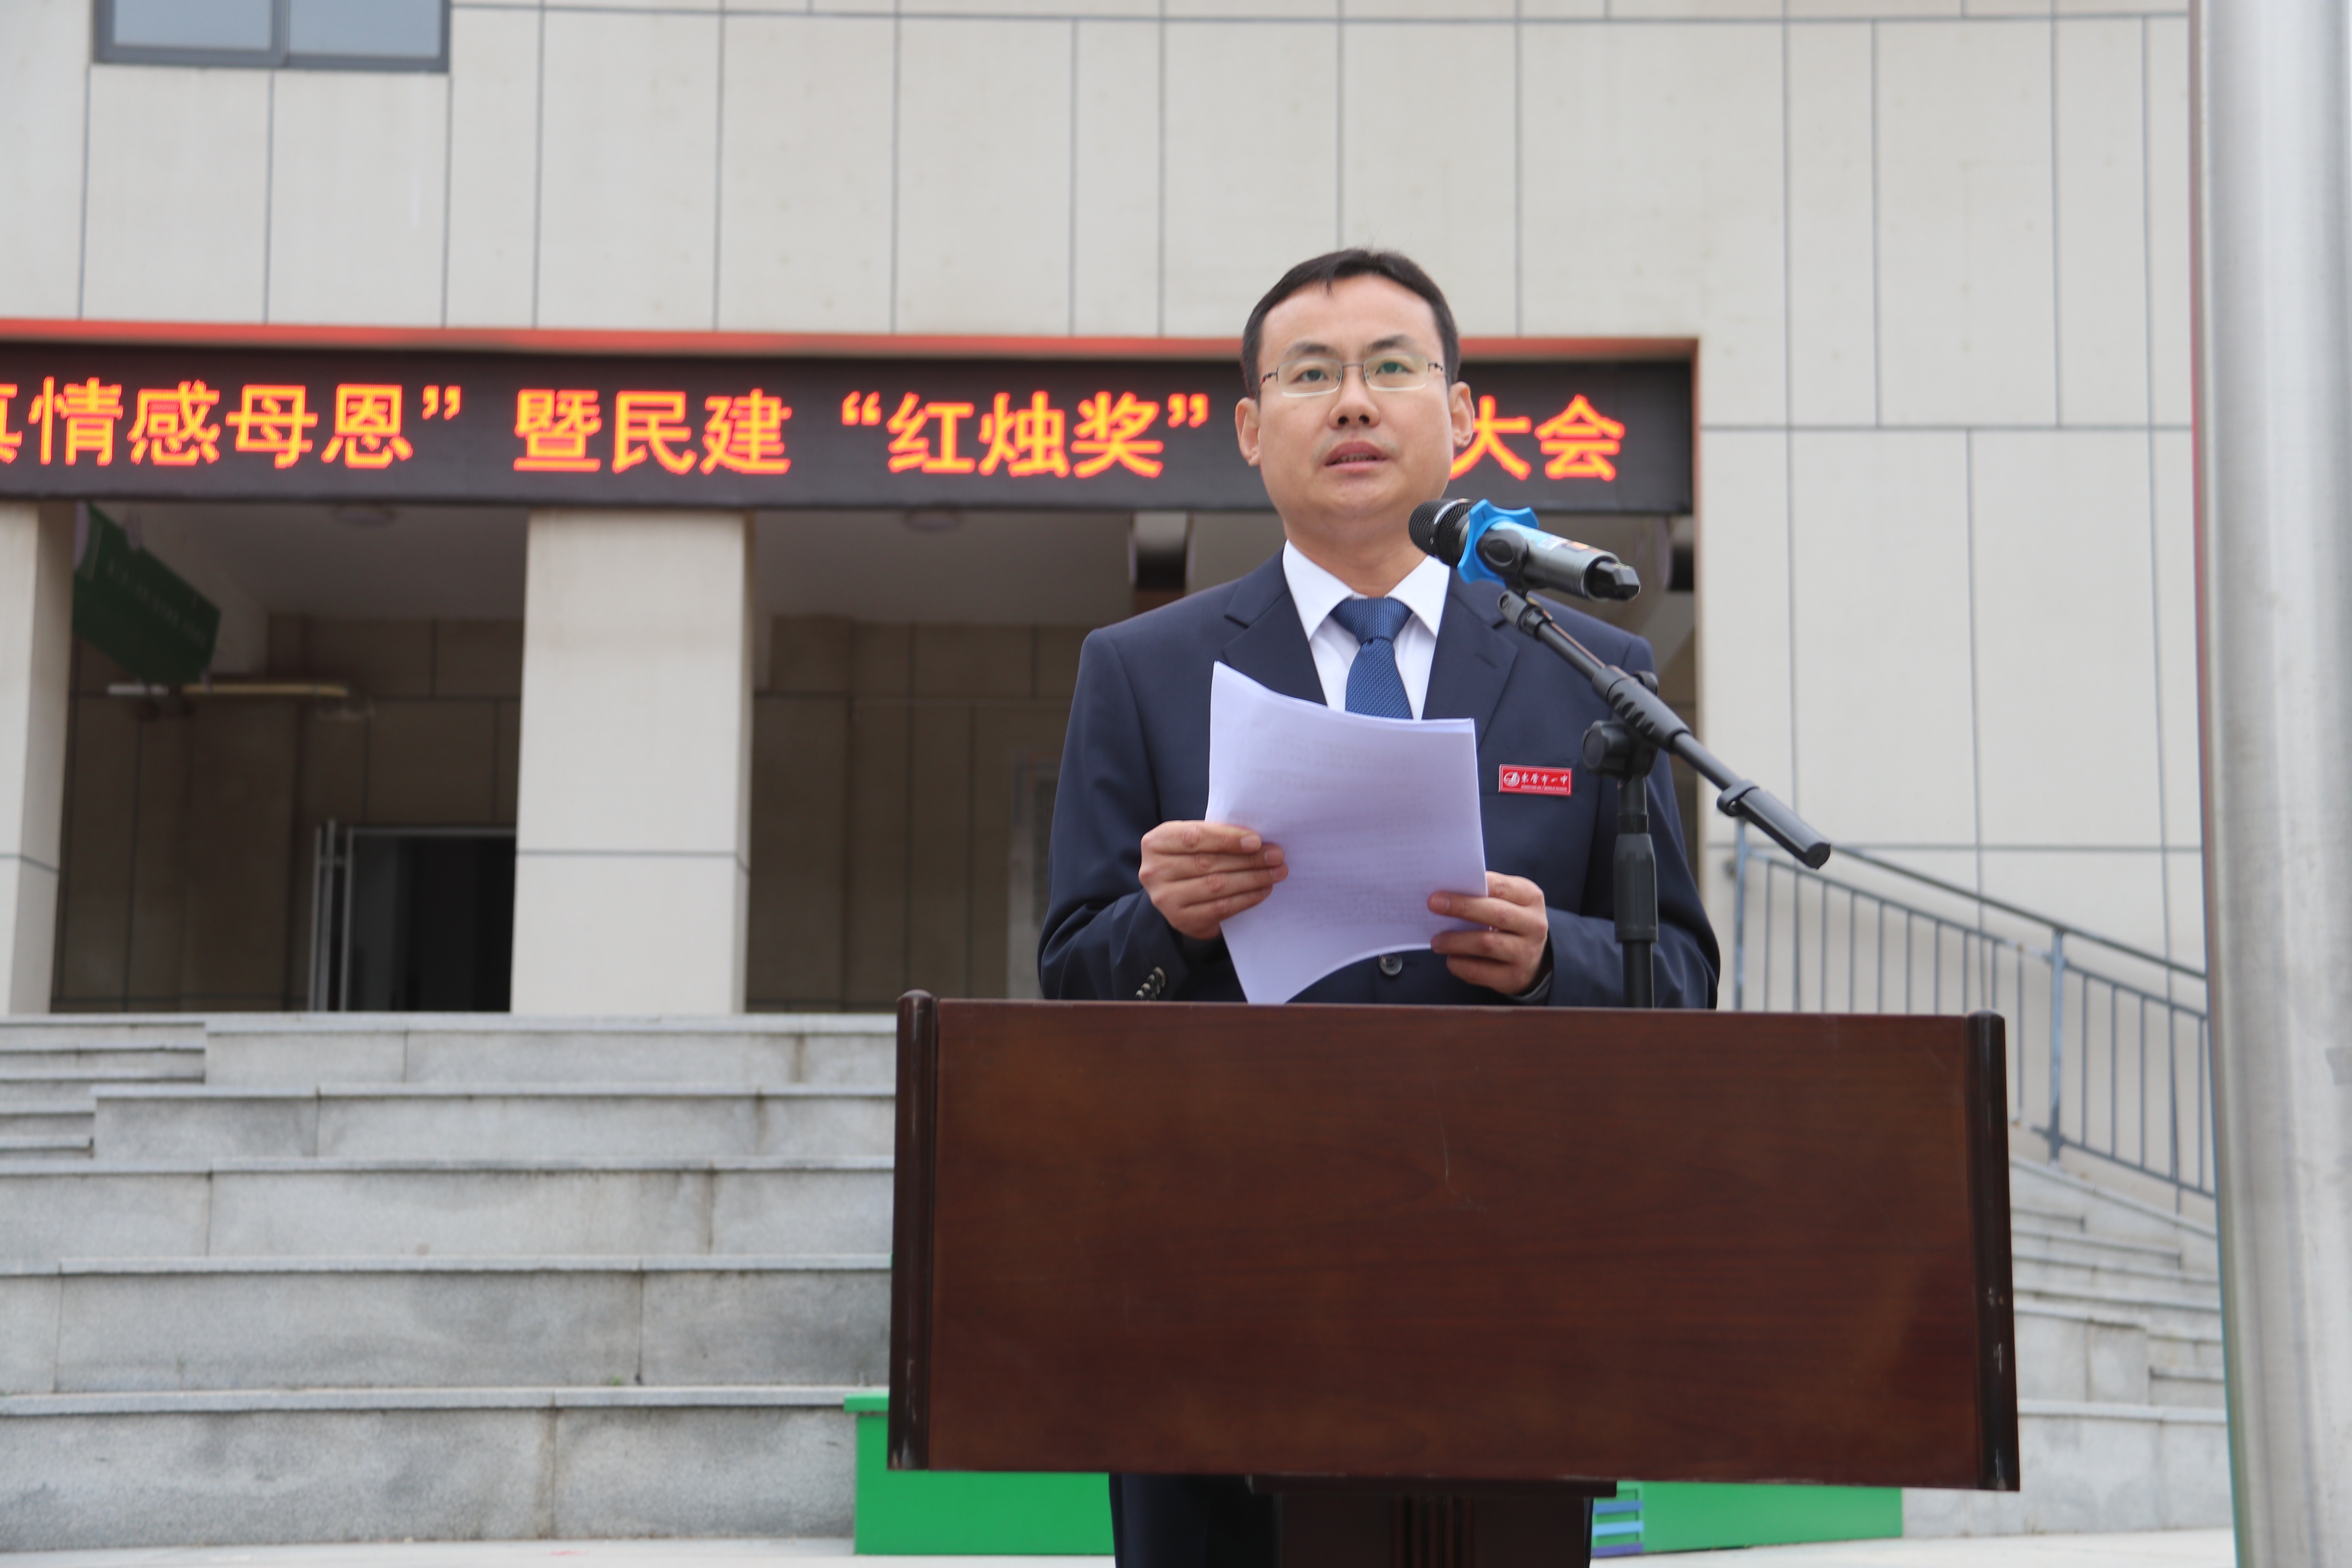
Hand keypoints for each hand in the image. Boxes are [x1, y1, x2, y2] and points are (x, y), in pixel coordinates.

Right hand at [1140, 821, 1287, 941]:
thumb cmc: (1190, 858)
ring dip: (1252, 879)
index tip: (1256, 841)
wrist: (1174, 893)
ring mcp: (1165, 898)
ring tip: (1275, 872)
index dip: (1227, 838)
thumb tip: (1258, 841)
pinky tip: (1263, 890)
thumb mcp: (1194, 840)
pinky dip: (1246, 898)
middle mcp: (1154, 871)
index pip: (1194, 837)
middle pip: (1208, 862)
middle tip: (1276, 856)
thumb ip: (1215, 835)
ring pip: (1216, 885)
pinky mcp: (1181, 920)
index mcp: (1156, 842)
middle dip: (1248, 859)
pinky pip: (1221, 908)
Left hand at [1429, 873, 1551, 995]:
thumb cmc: (1511, 922)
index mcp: (1531, 898)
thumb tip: (1447, 893)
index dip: (1474, 885)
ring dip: (1455, 941)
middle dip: (1462, 908)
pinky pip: (1479, 971)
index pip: (1502, 887)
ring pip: (1486, 944)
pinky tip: (1451, 959)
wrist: (1534, 958)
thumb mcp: (1508, 901)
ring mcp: (1525, 953)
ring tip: (1437, 940)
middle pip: (1497, 914)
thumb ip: (1486, 894)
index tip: (1445, 888)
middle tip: (1433, 905)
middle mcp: (1534, 925)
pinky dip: (1459, 964)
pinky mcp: (1513, 977)